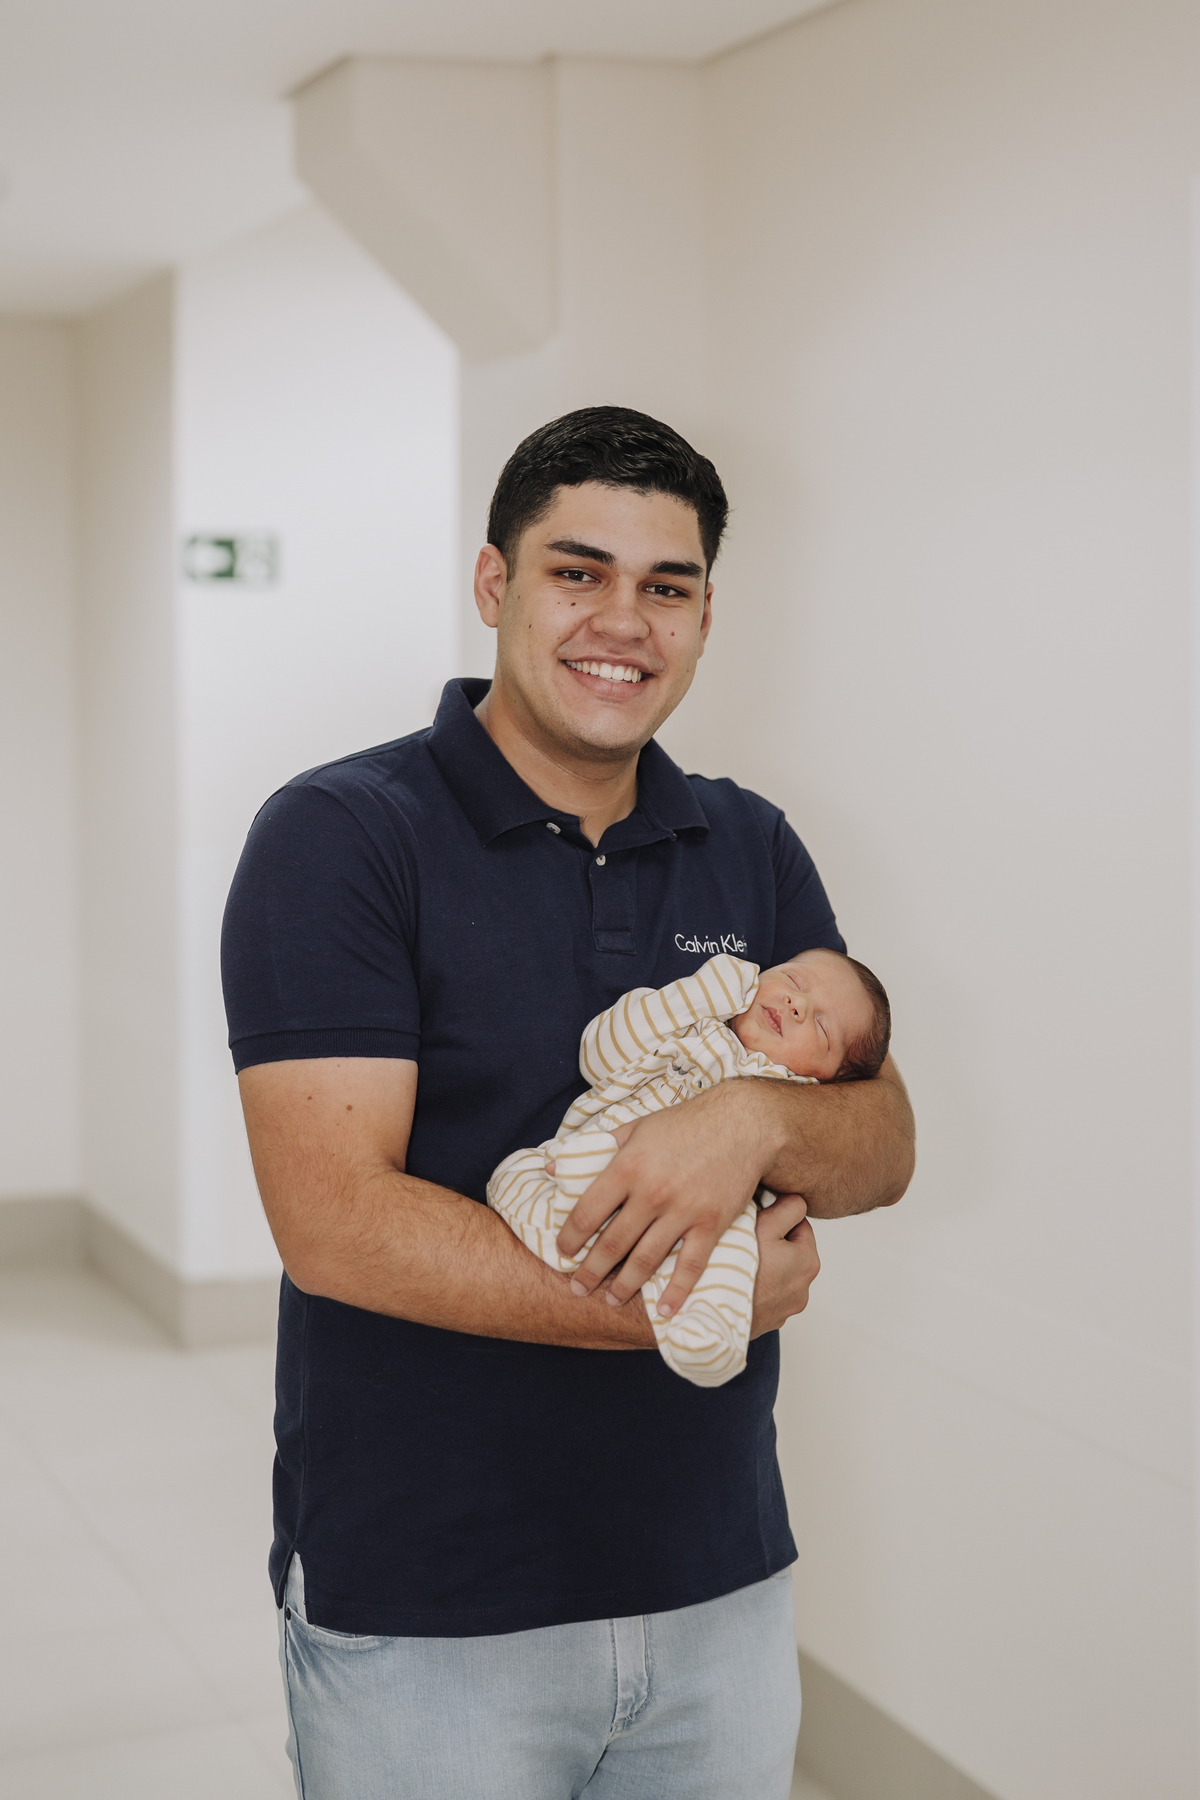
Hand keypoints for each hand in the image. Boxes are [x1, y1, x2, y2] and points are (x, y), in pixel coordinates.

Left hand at [556, 1081, 772, 1314]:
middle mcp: (652, 1193)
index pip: (587, 1213)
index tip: (561, 1252)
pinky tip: (665, 1310)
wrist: (742, 1124)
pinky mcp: (711, 1224)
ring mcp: (683, 1211)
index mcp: (628, 1167)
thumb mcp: (635, 1128)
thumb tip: (553, 1169)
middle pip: (612, 1244)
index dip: (569, 1238)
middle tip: (578, 1288)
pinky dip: (677, 1291)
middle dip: (590, 1271)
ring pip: (645, 1260)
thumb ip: (596, 1149)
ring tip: (610, 1300)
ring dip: (624, 1286)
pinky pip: (690, 1265)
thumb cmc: (684, 1125)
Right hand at [750, 1195, 818, 1335]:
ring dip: (764, 1265)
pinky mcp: (769, 1321)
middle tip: (744, 1239)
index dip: (776, 1215)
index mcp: (808, 1262)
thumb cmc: (736, 1269)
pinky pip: (765, 1294)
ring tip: (738, 1262)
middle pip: (789, 1250)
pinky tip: (737, 1281)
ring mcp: (786, 1309)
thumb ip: (787, 1208)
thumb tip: (794, 1198)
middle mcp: (803, 1289)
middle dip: (771, 1242)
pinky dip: (756, 1286)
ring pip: (777, 1272)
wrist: (709, 1315)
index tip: (757, 1220)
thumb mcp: (764, 1225)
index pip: (799, 1223)